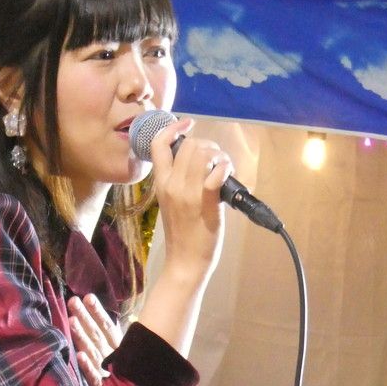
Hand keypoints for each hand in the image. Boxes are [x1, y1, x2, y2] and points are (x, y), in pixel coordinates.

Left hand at [67, 294, 122, 385]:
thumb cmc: (129, 379)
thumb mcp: (124, 357)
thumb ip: (113, 342)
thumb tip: (105, 322)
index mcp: (120, 349)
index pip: (107, 327)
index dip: (97, 312)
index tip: (87, 297)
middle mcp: (114, 357)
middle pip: (97, 335)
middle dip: (86, 317)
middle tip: (73, 301)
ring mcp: (108, 372)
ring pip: (93, 351)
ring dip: (83, 336)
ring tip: (72, 320)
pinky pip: (94, 376)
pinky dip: (88, 366)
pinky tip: (79, 356)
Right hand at [150, 117, 231, 283]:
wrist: (185, 262)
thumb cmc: (182, 235)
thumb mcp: (171, 204)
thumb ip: (177, 182)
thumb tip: (196, 164)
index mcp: (161, 184)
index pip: (159, 145)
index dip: (172, 128)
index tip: (187, 123)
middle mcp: (172, 185)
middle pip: (188, 144)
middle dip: (207, 145)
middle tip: (217, 160)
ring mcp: (188, 193)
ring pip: (203, 153)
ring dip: (218, 155)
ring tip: (223, 169)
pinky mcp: (206, 202)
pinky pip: (216, 172)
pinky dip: (225, 167)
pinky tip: (228, 174)